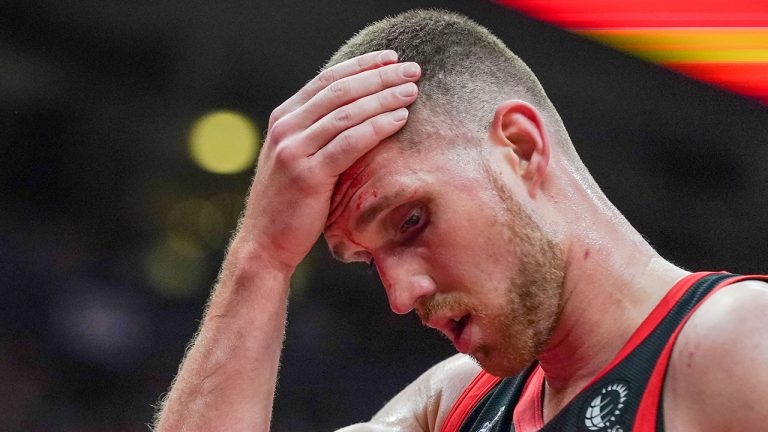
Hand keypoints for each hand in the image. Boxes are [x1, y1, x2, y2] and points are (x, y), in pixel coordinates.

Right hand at [239, 50, 420, 271]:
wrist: (264, 243)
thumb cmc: (291, 204)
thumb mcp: (298, 159)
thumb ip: (318, 134)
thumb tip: (359, 114)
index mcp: (283, 119)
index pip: (326, 80)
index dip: (362, 65)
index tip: (392, 58)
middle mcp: (285, 128)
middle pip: (340, 90)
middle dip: (379, 76)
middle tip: (412, 69)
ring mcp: (293, 150)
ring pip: (347, 113)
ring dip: (384, 97)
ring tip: (412, 90)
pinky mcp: (307, 175)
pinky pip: (349, 143)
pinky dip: (378, 127)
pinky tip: (400, 119)